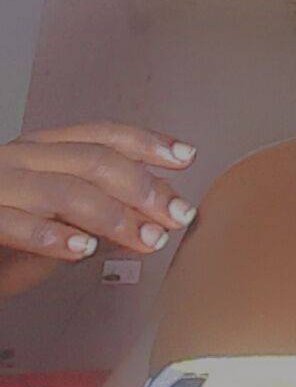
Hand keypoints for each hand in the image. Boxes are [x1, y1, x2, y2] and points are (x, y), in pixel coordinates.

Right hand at [0, 122, 197, 300]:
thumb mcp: (55, 231)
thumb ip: (97, 224)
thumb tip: (152, 223)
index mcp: (40, 150)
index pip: (102, 135)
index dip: (147, 143)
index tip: (186, 156)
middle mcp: (20, 157)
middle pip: (93, 160)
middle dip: (143, 187)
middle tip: (177, 215)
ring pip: (65, 189)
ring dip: (113, 216)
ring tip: (146, 240)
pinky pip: (17, 222)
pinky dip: (54, 236)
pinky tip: (84, 251)